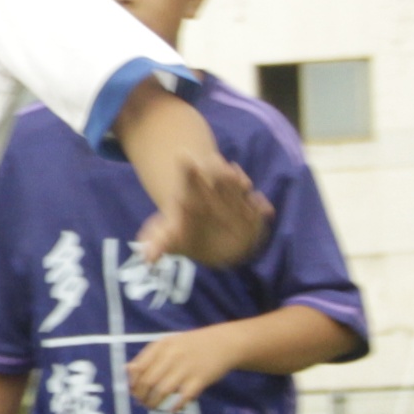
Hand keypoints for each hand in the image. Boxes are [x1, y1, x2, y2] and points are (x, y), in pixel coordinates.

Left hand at [125, 324, 241, 413]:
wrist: (223, 343)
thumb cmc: (191, 345)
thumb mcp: (168, 344)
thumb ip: (149, 356)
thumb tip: (127, 370)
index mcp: (161, 346)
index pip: (139, 367)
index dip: (133, 383)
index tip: (133, 391)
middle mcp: (171, 355)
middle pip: (148, 381)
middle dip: (142, 396)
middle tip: (142, 402)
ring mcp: (186, 367)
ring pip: (162, 391)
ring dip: (154, 403)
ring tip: (153, 407)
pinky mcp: (200, 379)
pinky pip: (182, 398)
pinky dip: (174, 406)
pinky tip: (171, 409)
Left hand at [130, 151, 272, 269]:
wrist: (212, 236)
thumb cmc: (187, 232)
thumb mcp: (171, 238)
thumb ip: (160, 243)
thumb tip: (148, 257)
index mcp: (192, 192)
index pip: (189, 176)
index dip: (187, 168)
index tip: (184, 155)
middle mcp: (215, 189)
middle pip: (217, 175)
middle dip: (218, 170)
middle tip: (217, 162)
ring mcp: (234, 197)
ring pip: (239, 185)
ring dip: (240, 182)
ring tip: (242, 182)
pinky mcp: (251, 209)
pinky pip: (257, 206)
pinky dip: (260, 206)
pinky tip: (265, 211)